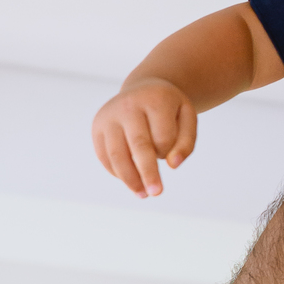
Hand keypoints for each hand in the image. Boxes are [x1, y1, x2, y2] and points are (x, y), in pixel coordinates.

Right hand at [92, 80, 197, 197]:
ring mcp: (109, 115)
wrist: (143, 89)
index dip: (168, 152)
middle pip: (138, 146)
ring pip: (117, 155)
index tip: (169, 153)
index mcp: (154, 99)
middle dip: (148, 174)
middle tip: (156, 193)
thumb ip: (186, 142)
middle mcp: (128, 105)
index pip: (163, 138)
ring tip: (143, 194)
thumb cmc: (168, 109)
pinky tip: (130, 180)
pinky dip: (117, 172)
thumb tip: (173, 165)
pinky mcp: (97, 127)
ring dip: (130, 179)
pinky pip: (104, 157)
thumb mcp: (187, 118)